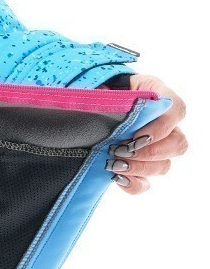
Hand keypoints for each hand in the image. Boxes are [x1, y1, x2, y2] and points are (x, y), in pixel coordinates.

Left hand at [105, 74, 187, 194]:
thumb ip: (106, 91)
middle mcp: (165, 124)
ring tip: (113, 164)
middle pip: (177, 144)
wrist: (92, 104)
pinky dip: (134, 184)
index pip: (176, 111)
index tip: (134, 135)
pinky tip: (116, 178)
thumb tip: (100, 96)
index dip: (160, 127)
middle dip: (147, 152)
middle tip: (119, 150)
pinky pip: (147, 183)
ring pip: (164, 165)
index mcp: (159, 96)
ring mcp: (156, 147)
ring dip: (139, 168)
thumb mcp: (105, 84)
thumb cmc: (100, 90)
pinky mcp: (140, 166)